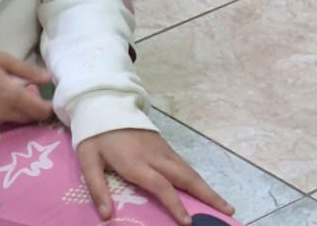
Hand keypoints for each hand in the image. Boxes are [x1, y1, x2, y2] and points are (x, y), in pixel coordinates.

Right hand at [0, 45, 52, 126]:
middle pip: (28, 118)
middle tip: (26, 87)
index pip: (40, 111)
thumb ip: (27, 71)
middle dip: (33, 107)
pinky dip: (2, 112)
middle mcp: (2, 113)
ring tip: (9, 90)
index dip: (48, 106)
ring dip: (18, 110)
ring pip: (12, 120)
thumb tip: (49, 78)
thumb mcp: (2, 59)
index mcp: (11, 96)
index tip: (48, 96)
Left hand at [77, 129, 234, 225]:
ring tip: (224, 204)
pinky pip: (183, 163)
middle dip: (207, 194)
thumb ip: (97, 188)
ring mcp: (161, 148)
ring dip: (207, 187)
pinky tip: (203, 188)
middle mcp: (154, 155)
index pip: (160, 185)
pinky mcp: (163, 144)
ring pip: (188, 169)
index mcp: (135, 161)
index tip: (188, 222)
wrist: (102, 102)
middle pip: (185, 176)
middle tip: (228, 211)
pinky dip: (197, 177)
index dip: (175, 204)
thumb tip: (106, 216)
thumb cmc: (95, 134)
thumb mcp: (88, 159)